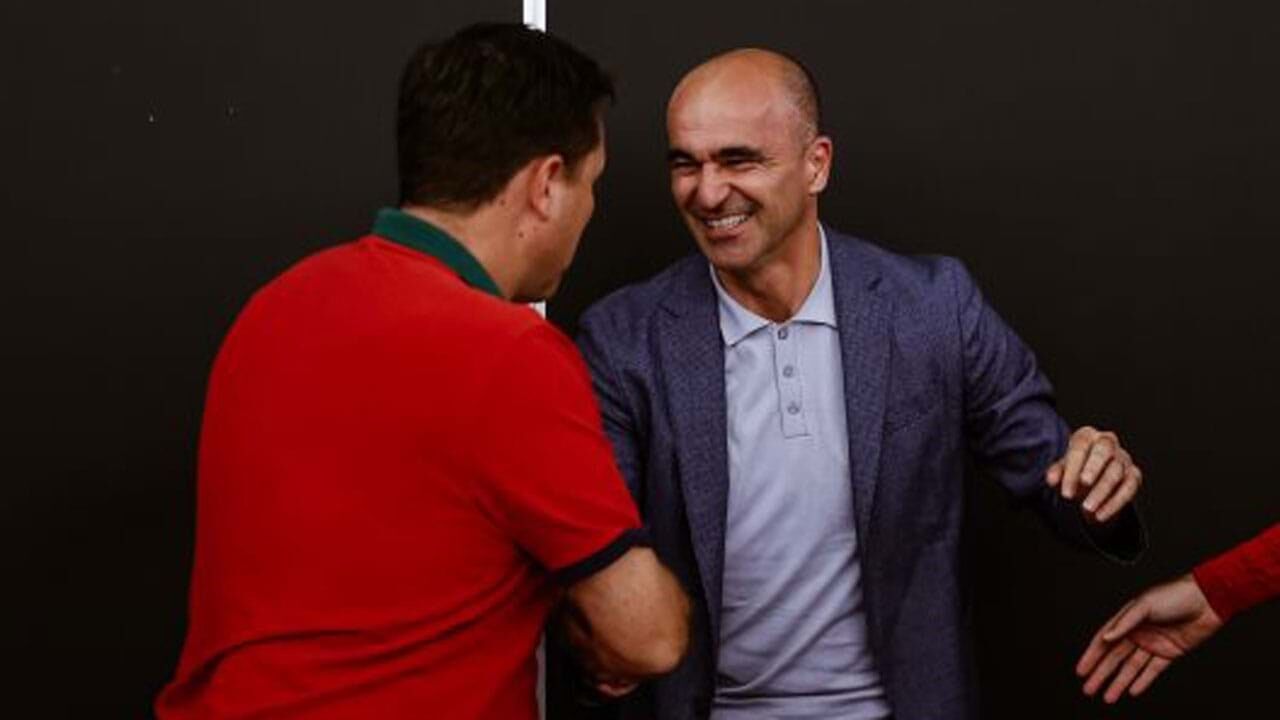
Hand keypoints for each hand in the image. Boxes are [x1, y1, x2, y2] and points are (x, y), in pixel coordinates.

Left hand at [1045, 426, 1142, 522]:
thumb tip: (1051, 479)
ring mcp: (1123, 458)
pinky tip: (1100, 515)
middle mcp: (1108, 442)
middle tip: (1083, 485)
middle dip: (1093, 468)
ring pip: (1116, 472)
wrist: (1091, 481)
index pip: (1080, 445)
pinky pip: (1128, 488)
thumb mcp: (1062, 470)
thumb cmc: (1074, 469)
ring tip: (1087, 509)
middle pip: (1104, 450)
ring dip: (1101, 492)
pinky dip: (1114, 504)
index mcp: (1087, 436)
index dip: (1073, 467)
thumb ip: (1056, 472)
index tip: (1065, 490)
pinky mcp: (1134, 475)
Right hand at [1076, 574, 1224, 702]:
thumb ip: (1124, 623)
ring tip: (1108, 696)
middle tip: (1089, 689)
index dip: (1091, 657)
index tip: (1081, 670)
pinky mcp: (1170, 652)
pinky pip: (1153, 670)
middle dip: (1101, 674)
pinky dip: (1143, 681)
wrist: (1207, 600)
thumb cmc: (1175, 595)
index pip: (1104, 641)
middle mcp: (1138, 632)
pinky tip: (1133, 690)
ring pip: (1131, 667)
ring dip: (1119, 682)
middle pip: (1114, 658)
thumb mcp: (1144, 605)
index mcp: (1128, 619)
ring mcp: (1153, 643)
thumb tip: (1106, 637)